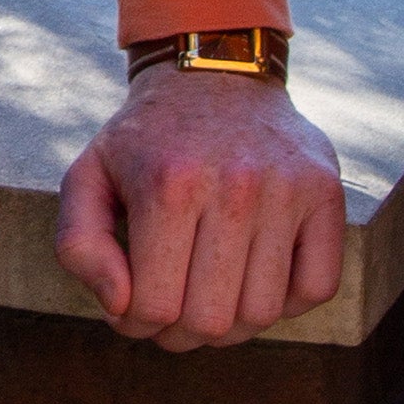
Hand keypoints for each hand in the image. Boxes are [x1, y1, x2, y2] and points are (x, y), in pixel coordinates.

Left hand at [54, 63, 346, 348]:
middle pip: (211, 320)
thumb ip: (79, 244)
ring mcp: (286, 189)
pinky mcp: (324, 192)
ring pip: (263, 314)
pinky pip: (316, 288)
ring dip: (231, 325)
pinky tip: (254, 277)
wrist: (213, 70)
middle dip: (180, 333)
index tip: (131, 309)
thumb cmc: (147, 139)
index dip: (135, 324)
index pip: (155, 306)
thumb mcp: (88, 175)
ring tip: (208, 297)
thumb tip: (119, 306)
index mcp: (167, 184)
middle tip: (170, 312)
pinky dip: (286, 303)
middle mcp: (233, 186)